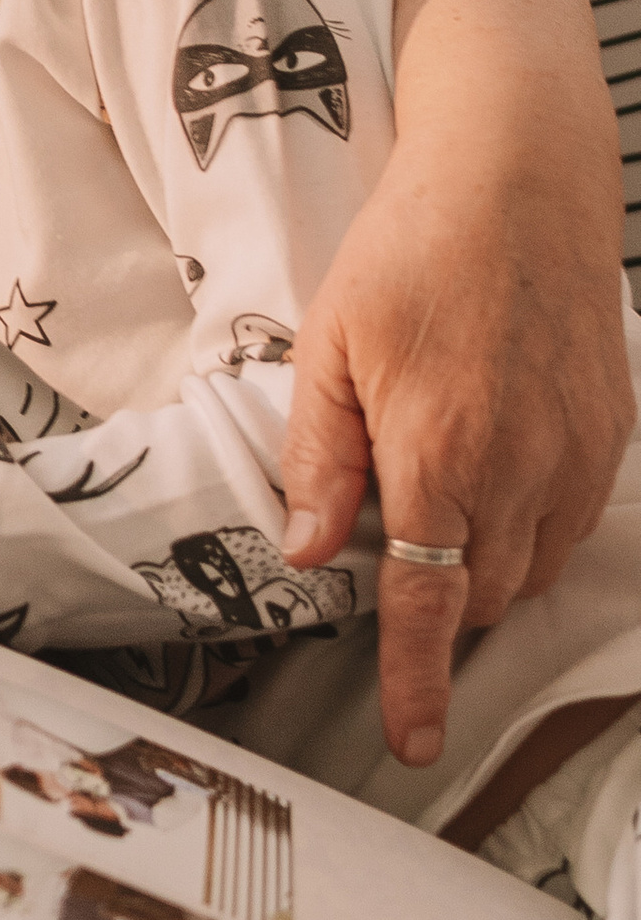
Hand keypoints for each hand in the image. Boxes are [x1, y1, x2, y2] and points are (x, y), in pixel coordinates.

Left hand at [282, 119, 632, 769]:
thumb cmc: (412, 248)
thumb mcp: (330, 343)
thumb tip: (309, 551)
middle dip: (436, 604)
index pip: (429, 603)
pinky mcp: (613, 433)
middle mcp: (522, 468)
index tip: (415, 743)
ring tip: (440, 492)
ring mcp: (578, 454)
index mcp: (439, 453)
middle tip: (391, 545)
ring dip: (483, 564)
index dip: (419, 682)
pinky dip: (529, 524)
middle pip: (480, 596)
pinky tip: (492, 469)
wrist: (521, 176)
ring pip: (530, 568)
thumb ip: (321, 456)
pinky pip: (571, 521)